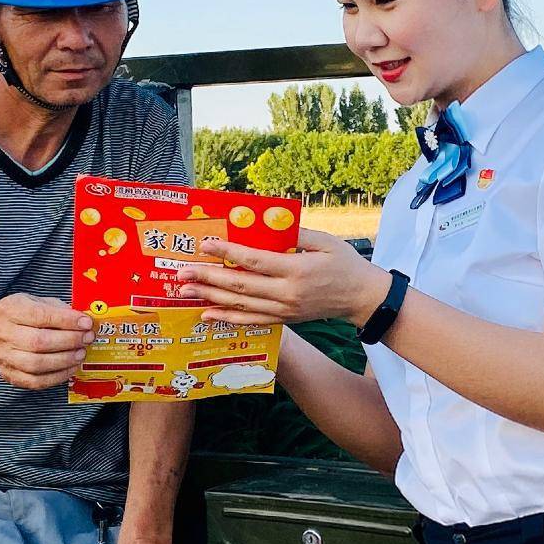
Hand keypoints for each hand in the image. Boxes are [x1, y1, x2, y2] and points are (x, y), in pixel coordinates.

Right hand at [0, 292, 95, 390]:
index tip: (86, 322)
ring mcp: (5, 356)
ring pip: (37, 364)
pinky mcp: (10, 374)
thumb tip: (83, 321)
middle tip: (87, 338)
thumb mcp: (35, 301)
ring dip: (65, 360)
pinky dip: (57, 377)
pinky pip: (36, 382)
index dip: (66, 320)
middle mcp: (4, 333)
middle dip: (69, 341)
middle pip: (38, 342)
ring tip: (81, 353)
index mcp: (11, 309)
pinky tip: (70, 367)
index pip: (40, 315)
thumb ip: (58, 309)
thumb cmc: (20, 316)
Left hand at [175, 227, 390, 328]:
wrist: (362, 298)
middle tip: (181, 273)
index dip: (227, 252)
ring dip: (210, 298)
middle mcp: (287, 293)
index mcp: (297, 270)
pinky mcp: (284, 319)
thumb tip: (267, 222)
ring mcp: (284, 310)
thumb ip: (296, 234)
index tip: (205, 244)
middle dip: (208, 279)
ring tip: (185, 292)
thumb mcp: (325, 241)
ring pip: (241, 305)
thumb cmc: (345, 264)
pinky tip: (207, 314)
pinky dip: (227, 318)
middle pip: (240, 286)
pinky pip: (251, 320)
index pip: (254, 260)